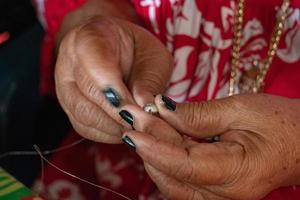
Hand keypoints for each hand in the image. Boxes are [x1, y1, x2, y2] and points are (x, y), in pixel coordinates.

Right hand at [55, 16, 172, 142]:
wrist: (119, 50)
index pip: (95, 65)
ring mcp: (64, 86)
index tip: (136, 108)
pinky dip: (107, 133)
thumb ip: (149, 81)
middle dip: (117, 114)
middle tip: (142, 123)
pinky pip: (83, 127)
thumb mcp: (153, 57)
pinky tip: (125, 130)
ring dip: (113, 127)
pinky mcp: (68, 107)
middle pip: (87, 94)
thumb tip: (146, 110)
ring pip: (82, 115)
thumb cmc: (138, 51)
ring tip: (136, 127)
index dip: (115, 90)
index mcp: (89, 38)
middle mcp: (69, 61)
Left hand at [121, 94, 299, 199]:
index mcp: (237, 174)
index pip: (183, 166)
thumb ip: (197, 114)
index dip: (154, 148)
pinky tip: (162, 136)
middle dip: (150, 146)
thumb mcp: (239, 109)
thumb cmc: (280, 122)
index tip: (131, 129)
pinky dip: (168, 158)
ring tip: (146, 124)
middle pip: (173, 175)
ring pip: (173, 181)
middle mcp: (226, 195)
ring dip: (156, 152)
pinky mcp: (215, 191)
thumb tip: (161, 110)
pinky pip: (182, 179)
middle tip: (136, 116)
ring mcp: (220, 196)